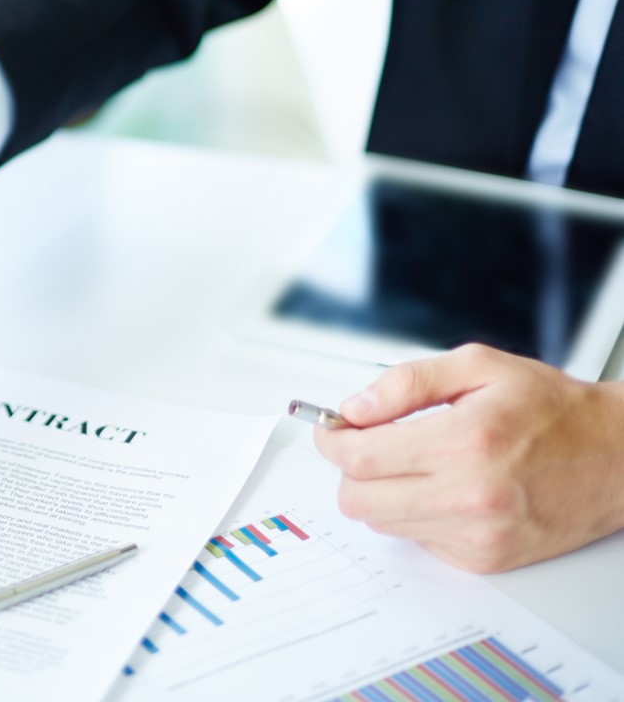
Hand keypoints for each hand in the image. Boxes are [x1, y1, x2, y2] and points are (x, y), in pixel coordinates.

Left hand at [313, 344, 623, 572]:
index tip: (331, 430)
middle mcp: (470, 495)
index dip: (332, 440)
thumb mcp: (479, 367)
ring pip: (383, 522)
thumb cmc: (553, 410)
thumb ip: (406, 382)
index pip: (360, 457)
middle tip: (365, 446)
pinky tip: (446, 488)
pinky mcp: (485, 559)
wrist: (616, 458)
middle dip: (349, 470)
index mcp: (464, 442)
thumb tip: (355, 408)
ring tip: (415, 464)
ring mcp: (478, 534)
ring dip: (382, 492)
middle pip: (359, 499)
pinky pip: (418, 540)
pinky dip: (416, 514)